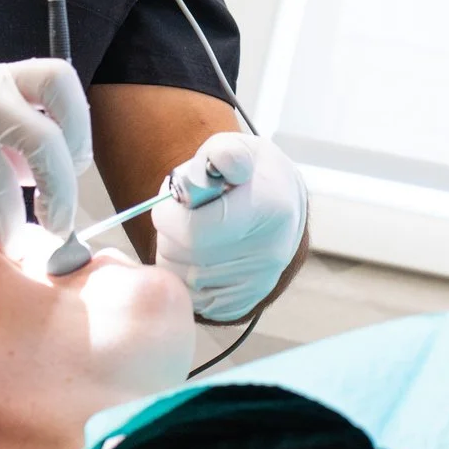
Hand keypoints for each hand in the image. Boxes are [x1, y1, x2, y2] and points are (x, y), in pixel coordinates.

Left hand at [151, 132, 306, 322]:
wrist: (281, 205)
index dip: (168, 218)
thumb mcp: (237, 148)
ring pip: (186, 282)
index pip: (196, 231)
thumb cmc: (249, 173)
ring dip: (174, 258)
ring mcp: (260, 281)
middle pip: (188, 259)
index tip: (167, 205)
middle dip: (169, 236)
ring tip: (187, 234)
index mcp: (268, 208)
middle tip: (177, 218)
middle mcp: (270, 250)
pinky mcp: (248, 300)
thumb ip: (222, 153)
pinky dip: (185, 280)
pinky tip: (195, 256)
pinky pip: (196, 301)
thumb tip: (219, 162)